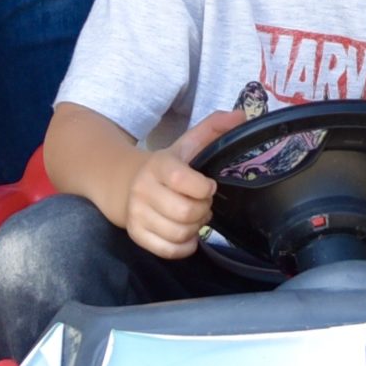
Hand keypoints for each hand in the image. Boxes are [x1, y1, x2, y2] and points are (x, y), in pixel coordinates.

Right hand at [123, 107, 244, 259]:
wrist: (125, 182)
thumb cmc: (167, 166)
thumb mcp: (187, 143)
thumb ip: (214, 127)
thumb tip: (241, 115)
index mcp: (159, 165)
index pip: (183, 180)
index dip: (204, 188)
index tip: (210, 185)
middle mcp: (143, 189)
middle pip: (185, 212)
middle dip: (203, 210)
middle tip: (204, 204)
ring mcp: (137, 213)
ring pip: (178, 233)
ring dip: (195, 229)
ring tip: (195, 218)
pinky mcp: (136, 234)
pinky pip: (167, 251)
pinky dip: (184, 247)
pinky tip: (187, 234)